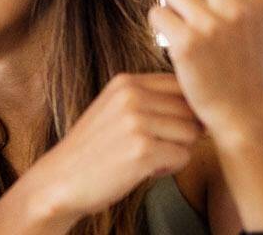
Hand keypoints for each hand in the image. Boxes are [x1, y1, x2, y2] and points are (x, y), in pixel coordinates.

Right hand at [9, 74, 201, 225]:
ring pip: (191, 133)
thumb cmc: (94, 150)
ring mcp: (136, 122)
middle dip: (181, 132)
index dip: (185, 108)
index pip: (182, 84)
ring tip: (146, 157)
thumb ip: (150, 99)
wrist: (59, 180)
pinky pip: (183, 156)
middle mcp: (131, 96)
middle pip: (191, 110)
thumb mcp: (115, 110)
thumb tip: (202, 104)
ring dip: (176, 151)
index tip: (167, 126)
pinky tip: (143, 170)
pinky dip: (169, 168)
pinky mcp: (142, 150)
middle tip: (152, 147)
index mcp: (125, 82)